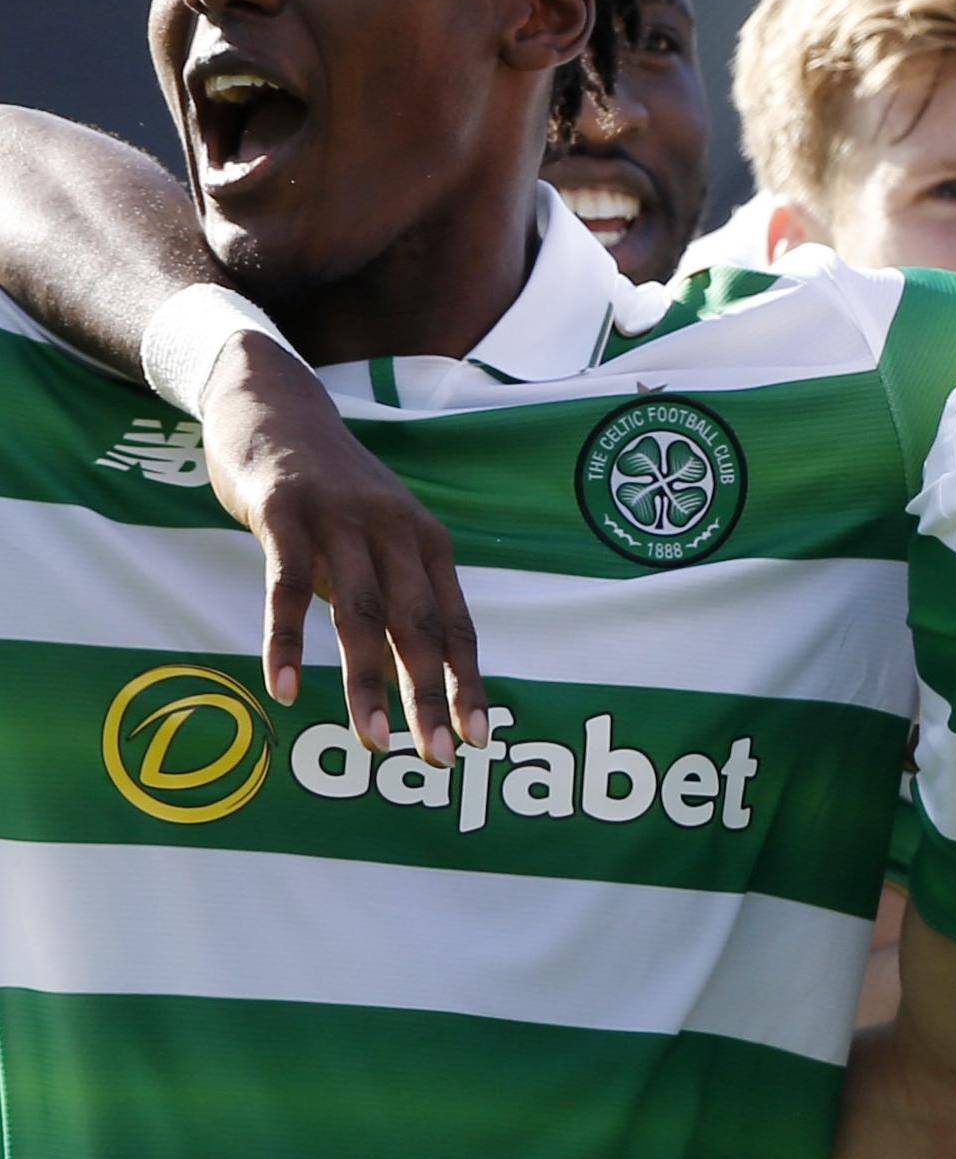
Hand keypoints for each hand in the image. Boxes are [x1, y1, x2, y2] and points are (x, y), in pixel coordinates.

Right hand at [199, 332, 486, 763]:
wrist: (273, 401)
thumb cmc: (332, 488)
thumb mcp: (379, 532)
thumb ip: (395, 590)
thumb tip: (420, 672)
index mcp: (425, 541)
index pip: (455, 624)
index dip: (468, 682)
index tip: (479, 741)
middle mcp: (393, 529)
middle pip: (418, 625)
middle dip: (430, 695)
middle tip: (438, 757)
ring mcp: (339, 519)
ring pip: (359, 613)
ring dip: (368, 682)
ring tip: (373, 743)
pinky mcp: (282, 512)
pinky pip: (287, 585)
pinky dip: (287, 641)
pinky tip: (285, 689)